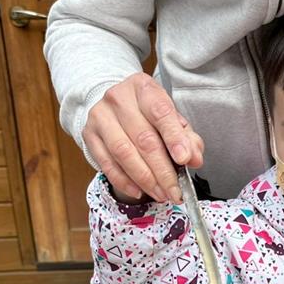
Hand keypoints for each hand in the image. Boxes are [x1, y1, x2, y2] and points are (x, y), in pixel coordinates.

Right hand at [83, 72, 204, 202]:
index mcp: (144, 88)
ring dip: (145, 180)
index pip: (161, 112)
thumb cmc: (147, 114)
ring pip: (124, 153)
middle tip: (175, 191)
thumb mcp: (171, 119)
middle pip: (144, 139)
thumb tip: (194, 159)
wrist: (114, 106)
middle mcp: (119, 98)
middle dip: (163, 171)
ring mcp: (100, 116)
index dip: (174, 138)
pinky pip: (107, 163)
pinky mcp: (89, 134)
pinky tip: (139, 191)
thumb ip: (187, 138)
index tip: (185, 159)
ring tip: (161, 194)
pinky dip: (125, 181)